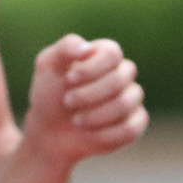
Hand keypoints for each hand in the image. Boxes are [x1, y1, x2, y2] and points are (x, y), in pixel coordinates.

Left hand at [23, 34, 147, 165]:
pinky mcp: (134, 123)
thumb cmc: (50, 92)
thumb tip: (86, 49)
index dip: (91, 67)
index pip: (112, 53)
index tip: (68, 78)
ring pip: (125, 104)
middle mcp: (123, 74)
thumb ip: (65, 48)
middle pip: (121, 78)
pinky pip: (131, 128)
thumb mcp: (48, 65)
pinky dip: (106, 134)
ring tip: (75, 120)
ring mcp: (131, 99)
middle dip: (89, 94)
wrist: (50, 128)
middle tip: (67, 101)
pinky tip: (88, 133)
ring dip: (95, 115)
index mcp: (106, 54)